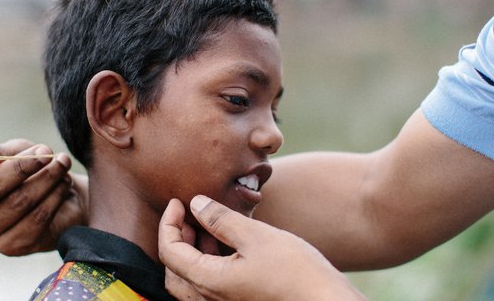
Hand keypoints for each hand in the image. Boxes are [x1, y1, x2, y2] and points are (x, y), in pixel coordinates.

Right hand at [0, 136, 87, 255]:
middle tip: (46, 152)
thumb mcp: (16, 151)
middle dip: (23, 167)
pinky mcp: (10, 246)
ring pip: (18, 201)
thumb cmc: (32, 169)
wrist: (63, 197)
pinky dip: (54, 195)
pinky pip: (36, 218)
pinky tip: (63, 183)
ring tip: (62, 163)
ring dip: (46, 179)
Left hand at [158, 196, 365, 300]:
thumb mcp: (256, 236)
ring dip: (192, 249)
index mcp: (209, 282)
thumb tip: (195, 204)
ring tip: (206, 222)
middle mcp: (211, 298)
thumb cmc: (295, 270)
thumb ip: (221, 219)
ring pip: (191, 278)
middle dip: (175, 238)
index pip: (170, 252)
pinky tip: (225, 240)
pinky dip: (208, 260)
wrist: (325, 299)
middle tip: (187, 213)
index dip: (168, 223)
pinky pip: (209, 283)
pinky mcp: (238, 300)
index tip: (178, 201)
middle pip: (174, 270)